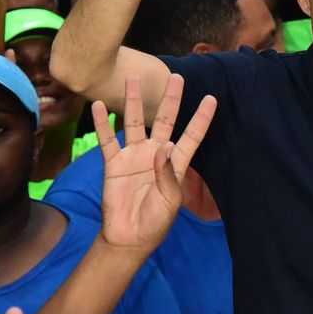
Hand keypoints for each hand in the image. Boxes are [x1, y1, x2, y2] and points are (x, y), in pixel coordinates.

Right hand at [93, 74, 214, 254]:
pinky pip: (108, 140)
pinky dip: (102, 123)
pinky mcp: (114, 164)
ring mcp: (134, 156)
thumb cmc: (156, 220)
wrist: (129, 236)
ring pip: (134, 122)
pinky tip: (99, 105)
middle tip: (176, 77)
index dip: (202, 118)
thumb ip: (167, 173)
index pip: (193, 135)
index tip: (212, 98)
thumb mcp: (170, 200)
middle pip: (165, 120)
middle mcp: (156, 153)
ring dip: (133, 101)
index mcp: (176, 162)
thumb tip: (164, 145)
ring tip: (133, 78)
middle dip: (171, 99)